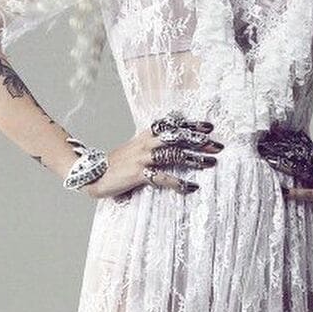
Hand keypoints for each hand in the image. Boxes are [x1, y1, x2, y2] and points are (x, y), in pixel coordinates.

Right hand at [79, 112, 222, 200]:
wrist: (94, 173)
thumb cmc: (118, 163)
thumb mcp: (136, 146)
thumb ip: (153, 142)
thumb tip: (171, 139)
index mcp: (146, 135)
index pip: (173, 125)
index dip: (192, 125)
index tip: (210, 127)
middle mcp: (146, 143)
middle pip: (177, 137)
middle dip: (199, 141)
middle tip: (218, 146)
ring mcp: (143, 158)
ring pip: (174, 154)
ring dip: (194, 158)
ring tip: (211, 163)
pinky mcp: (139, 174)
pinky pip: (163, 177)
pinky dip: (179, 183)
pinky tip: (192, 187)